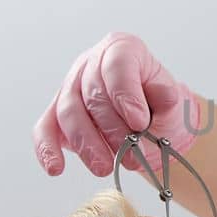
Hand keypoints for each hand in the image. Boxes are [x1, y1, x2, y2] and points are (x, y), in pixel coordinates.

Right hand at [33, 31, 200, 178]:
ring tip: (105, 167)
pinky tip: (56, 168)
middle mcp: (91, 63)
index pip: (118, 63)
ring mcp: (70, 86)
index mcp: (122, 49)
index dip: (126, 94)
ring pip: (68, 112)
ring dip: (86, 144)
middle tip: (131, 156)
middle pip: (92, 93)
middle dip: (112, 129)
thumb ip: (167, 97)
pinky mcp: (55, 113)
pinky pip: (45, 128)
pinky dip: (48, 149)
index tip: (139, 123)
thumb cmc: (158, 105)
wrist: (150, 121)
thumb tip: (166, 96)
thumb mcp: (172, 98)